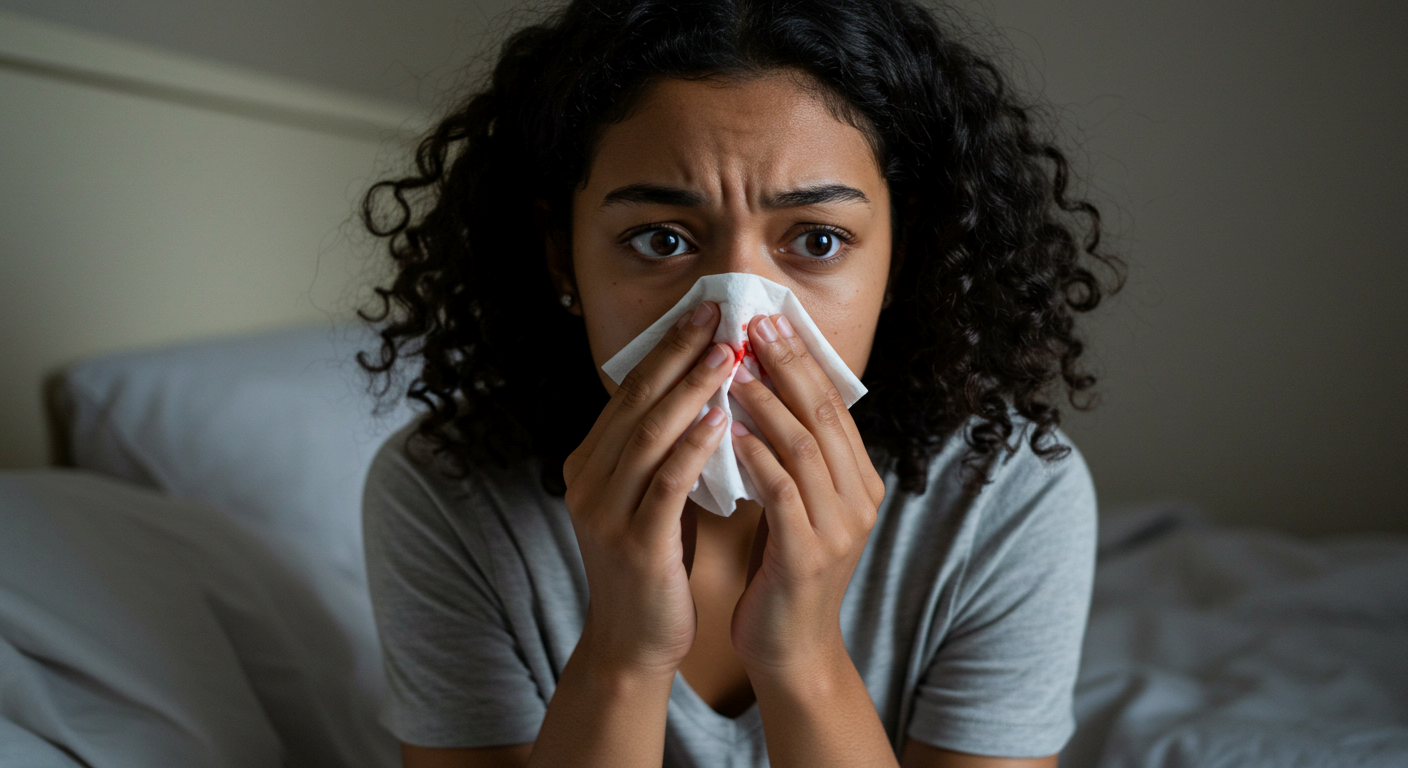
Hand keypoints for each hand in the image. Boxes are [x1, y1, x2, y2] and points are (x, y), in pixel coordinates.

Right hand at [562, 301, 734, 676]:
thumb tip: (704, 392)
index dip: (667, 348)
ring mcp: (605, 511)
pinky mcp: (633, 542)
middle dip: (679, 353)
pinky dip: (694, 446)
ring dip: (691, 389)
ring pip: (649, 433)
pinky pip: (666, 482)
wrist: (635, 640)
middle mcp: (588, 479)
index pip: (630, 391)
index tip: (705, 311)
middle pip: (636, 401)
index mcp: (589, 462)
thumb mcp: (650, 498)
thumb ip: (662, 451)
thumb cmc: (654, 565)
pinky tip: (722, 419)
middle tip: (718, 313)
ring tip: (728, 353)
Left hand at [727, 313, 886, 675]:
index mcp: (859, 481)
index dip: (803, 359)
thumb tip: (757, 390)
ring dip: (767, 403)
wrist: (789, 648)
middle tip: (754, 324)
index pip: (834, 405)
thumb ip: (789, 456)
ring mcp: (839, 527)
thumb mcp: (794, 504)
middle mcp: (859, 498)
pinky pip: (782, 491)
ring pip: (805, 446)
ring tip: (733, 368)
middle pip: (826, 414)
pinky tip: (729, 431)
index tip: (769, 320)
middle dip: (789, 365)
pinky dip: (756, 456)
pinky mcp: (809, 554)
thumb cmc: (781, 570)